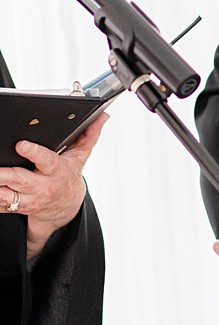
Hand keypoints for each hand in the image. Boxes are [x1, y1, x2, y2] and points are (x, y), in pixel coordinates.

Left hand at [0, 113, 106, 259]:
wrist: (65, 208)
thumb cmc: (69, 176)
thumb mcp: (80, 157)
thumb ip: (89, 135)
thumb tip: (102, 116)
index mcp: (56, 171)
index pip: (46, 160)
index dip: (33, 152)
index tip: (21, 144)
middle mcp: (41, 186)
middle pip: (19, 179)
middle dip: (4, 174)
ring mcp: (27, 198)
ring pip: (5, 196)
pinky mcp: (14, 207)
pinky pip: (0, 205)